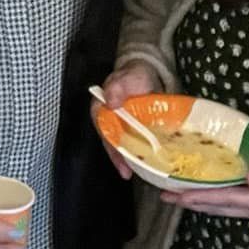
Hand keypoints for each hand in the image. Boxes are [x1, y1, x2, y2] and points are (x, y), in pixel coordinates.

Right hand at [97, 63, 162, 180]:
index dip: (109, 143)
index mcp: (100, 106)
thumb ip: (120, 86)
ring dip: (125, 159)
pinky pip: (129, 144)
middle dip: (117, 157)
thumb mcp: (131, 76)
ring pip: (118, 145)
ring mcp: (117, 126)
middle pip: (109, 140)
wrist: (148, 75)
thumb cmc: (137, 75)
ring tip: (133, 173)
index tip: (118, 155)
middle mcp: (106, 118)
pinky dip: (135, 155)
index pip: (102, 127)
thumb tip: (111, 102)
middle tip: (126, 171)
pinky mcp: (129, 130)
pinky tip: (143, 165)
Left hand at [164, 140, 248, 219]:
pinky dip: (212, 198)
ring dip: (199, 201)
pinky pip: (229, 202)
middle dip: (191, 201)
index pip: (224, 199)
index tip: (177, 193)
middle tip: (164, 196)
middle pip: (217, 207)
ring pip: (221, 207)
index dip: (199, 196)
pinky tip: (202, 191)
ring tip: (175, 196)